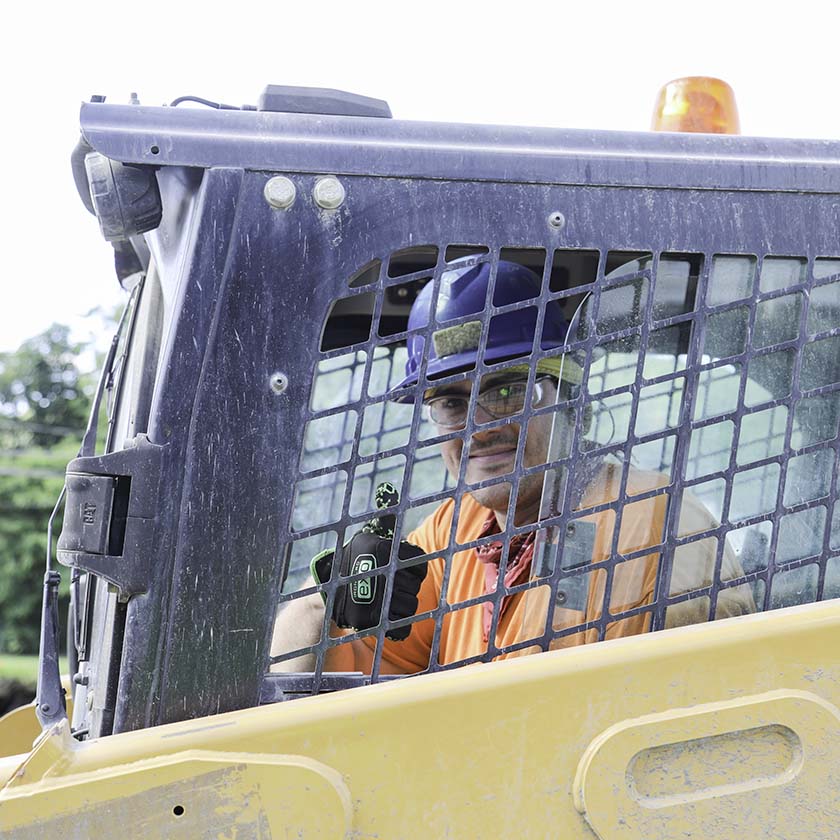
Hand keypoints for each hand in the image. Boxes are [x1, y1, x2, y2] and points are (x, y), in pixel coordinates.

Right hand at [311, 483, 426, 640]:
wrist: (328, 590)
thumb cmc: (355, 560)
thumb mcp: (367, 537)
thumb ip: (384, 518)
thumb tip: (388, 489)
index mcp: (381, 549)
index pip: (419, 561)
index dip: (414, 566)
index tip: (401, 568)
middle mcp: (378, 572)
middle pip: (415, 585)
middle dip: (405, 586)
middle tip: (387, 583)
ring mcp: (374, 598)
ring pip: (410, 605)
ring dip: (402, 604)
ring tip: (385, 598)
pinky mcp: (370, 621)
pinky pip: (401, 626)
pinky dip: (398, 624)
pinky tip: (386, 615)